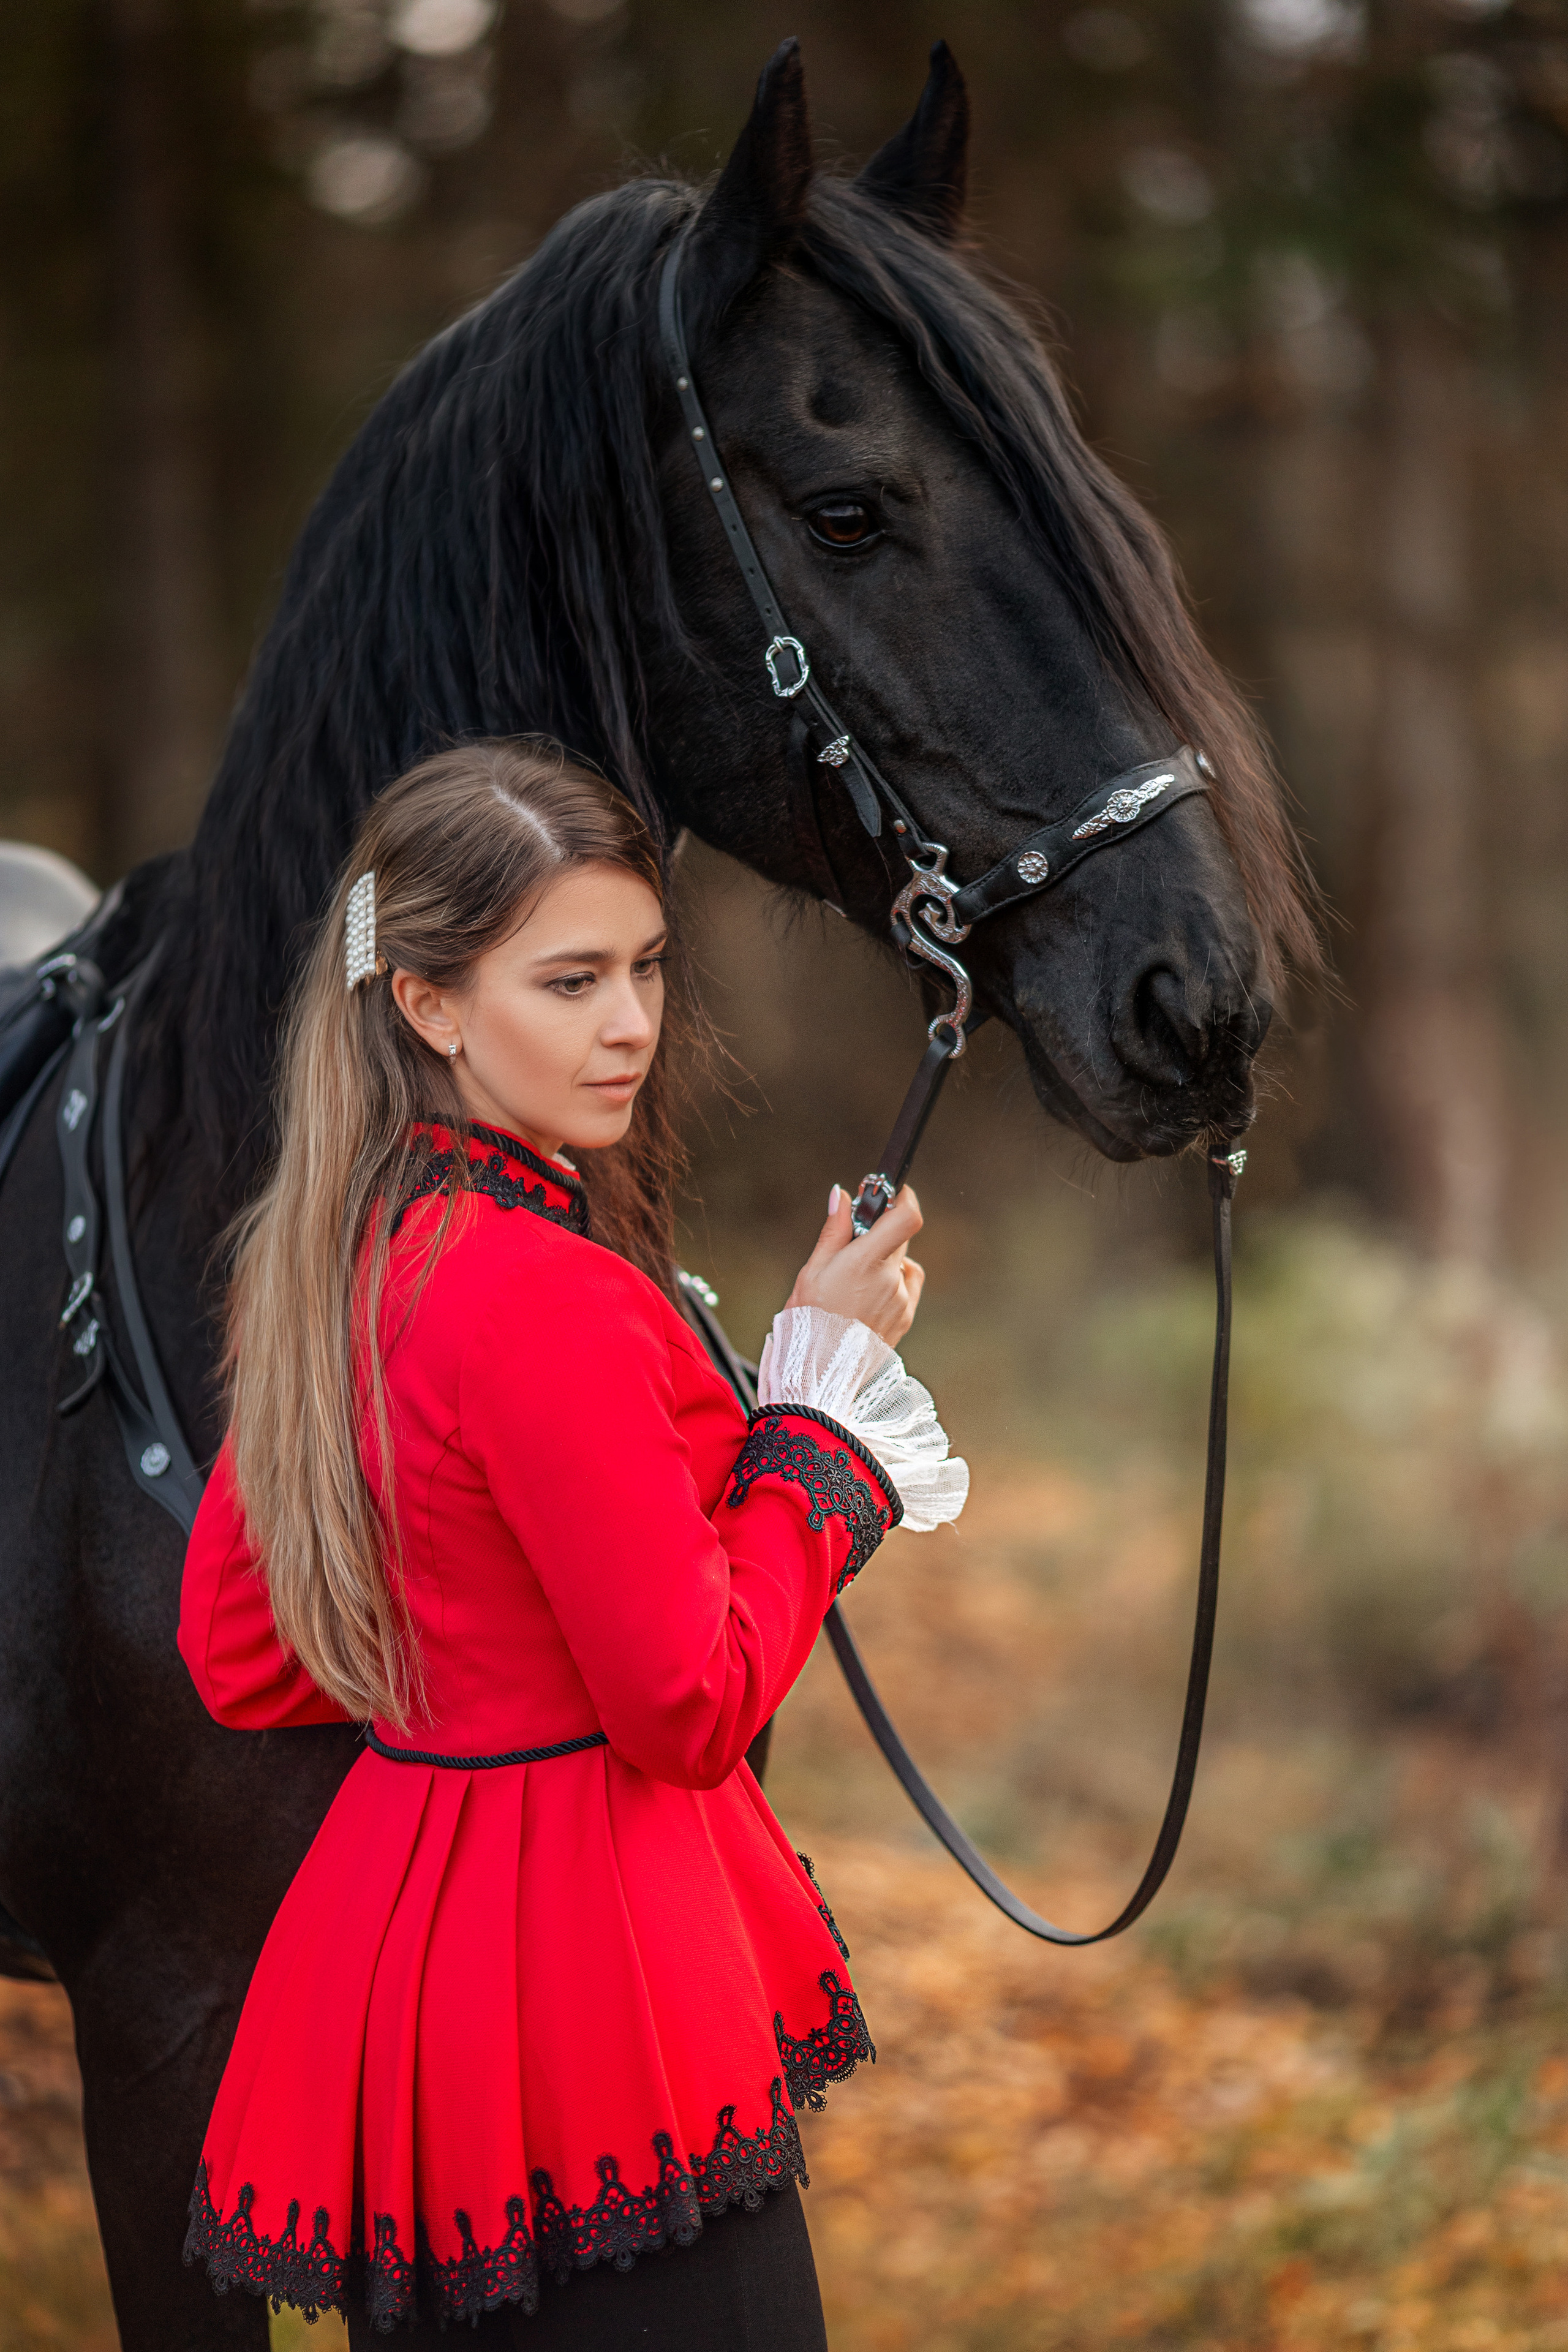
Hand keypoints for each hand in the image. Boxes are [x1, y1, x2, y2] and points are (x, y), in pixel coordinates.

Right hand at [786, 1184, 924, 1348]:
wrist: (820, 1372)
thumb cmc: (808, 1321)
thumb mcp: (813, 1270)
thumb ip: (834, 1230)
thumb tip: (842, 1195)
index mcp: (866, 1262)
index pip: (907, 1219)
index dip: (905, 1200)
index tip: (892, 1194)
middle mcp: (890, 1279)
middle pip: (899, 1239)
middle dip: (879, 1234)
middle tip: (853, 1243)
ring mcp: (901, 1300)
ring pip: (901, 1265)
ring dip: (884, 1262)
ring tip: (854, 1281)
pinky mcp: (905, 1318)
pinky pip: (906, 1288)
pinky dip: (893, 1283)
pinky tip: (868, 1295)